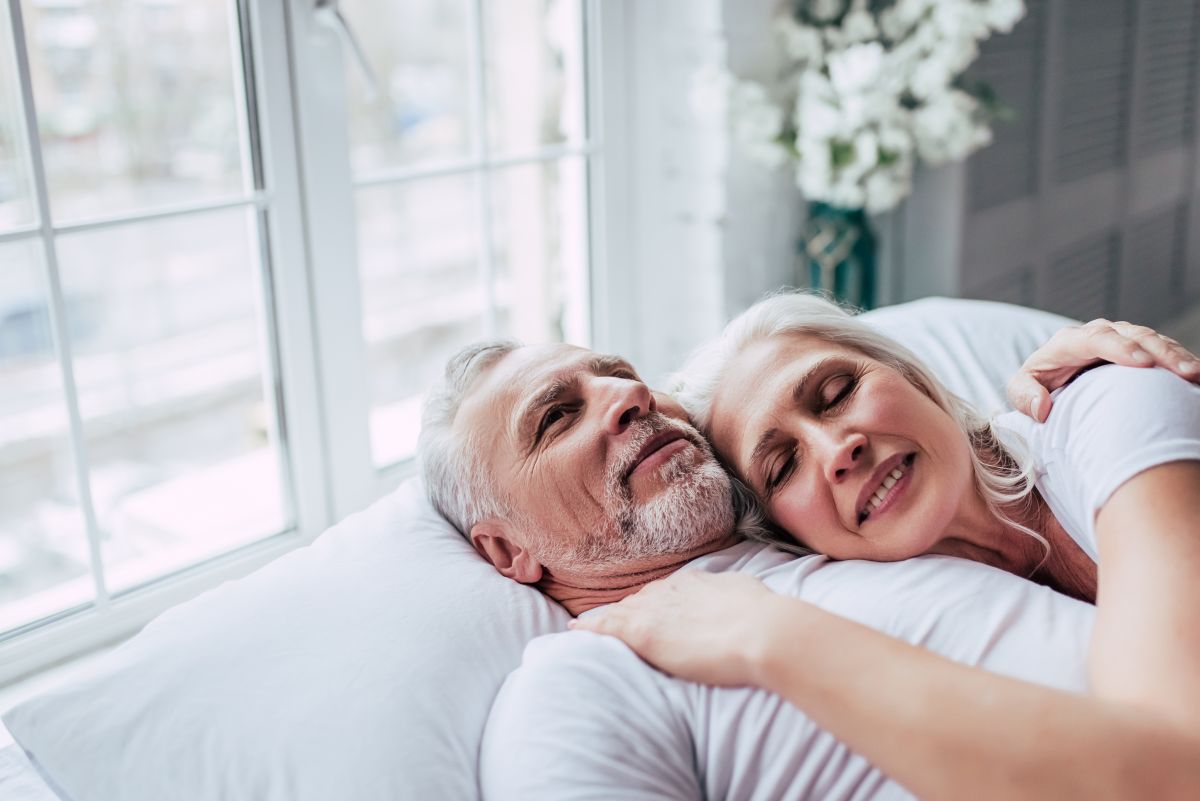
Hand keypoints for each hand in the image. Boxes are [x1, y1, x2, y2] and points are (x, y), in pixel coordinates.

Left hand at [569, 571, 782, 686]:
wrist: (764, 631)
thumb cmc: (766, 617)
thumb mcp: (746, 594)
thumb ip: (731, 598)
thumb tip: (737, 601)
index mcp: (695, 581)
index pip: (665, 592)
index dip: (654, 603)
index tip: (648, 609)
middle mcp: (670, 590)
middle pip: (640, 599)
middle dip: (628, 609)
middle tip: (615, 621)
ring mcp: (654, 610)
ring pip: (622, 611)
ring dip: (608, 620)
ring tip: (590, 627)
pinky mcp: (644, 633)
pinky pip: (607, 628)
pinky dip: (590, 628)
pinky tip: (574, 632)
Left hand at [1008, 319, 1199, 421]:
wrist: (1052, 379)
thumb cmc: (1036, 384)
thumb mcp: (1021, 388)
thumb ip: (1024, 395)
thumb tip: (1041, 409)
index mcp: (1070, 341)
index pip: (1097, 338)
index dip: (1121, 348)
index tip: (1143, 364)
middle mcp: (1101, 335)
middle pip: (1135, 335)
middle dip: (1161, 352)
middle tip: (1184, 373)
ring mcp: (1123, 340)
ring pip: (1155, 340)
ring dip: (1177, 356)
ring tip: (1196, 375)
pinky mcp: (1140, 350)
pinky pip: (1164, 351)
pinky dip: (1181, 361)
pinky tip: (1197, 378)